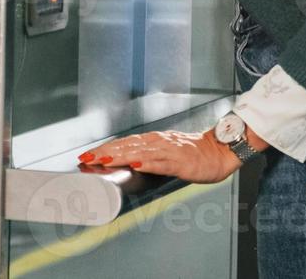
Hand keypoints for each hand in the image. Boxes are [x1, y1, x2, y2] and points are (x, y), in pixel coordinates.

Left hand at [78, 129, 257, 183]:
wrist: (219, 151)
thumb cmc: (193, 154)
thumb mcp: (166, 152)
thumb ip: (148, 156)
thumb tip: (127, 163)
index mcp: (153, 140)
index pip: (123, 143)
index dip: (104, 148)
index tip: (87, 155)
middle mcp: (157, 142)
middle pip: (126, 146)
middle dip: (104, 152)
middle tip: (86, 159)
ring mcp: (169, 150)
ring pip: (139, 152)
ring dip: (119, 156)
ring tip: (102, 161)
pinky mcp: (180, 161)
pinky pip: (161, 162)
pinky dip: (147, 163)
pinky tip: (135, 165)